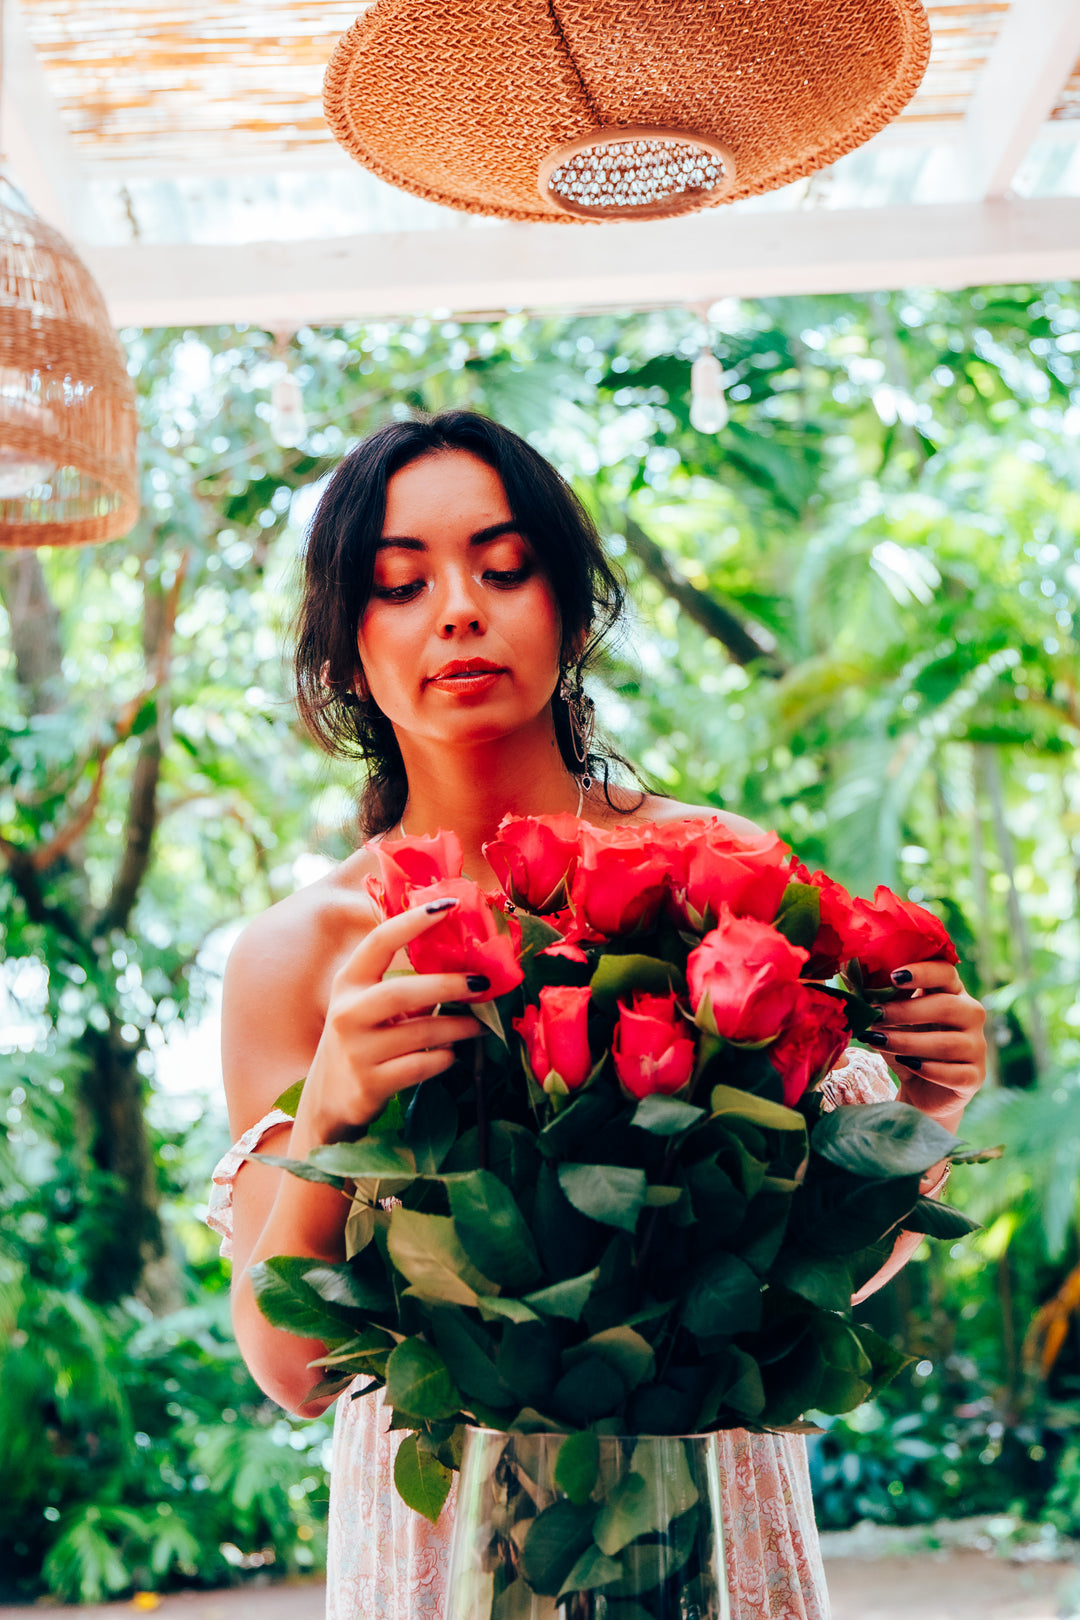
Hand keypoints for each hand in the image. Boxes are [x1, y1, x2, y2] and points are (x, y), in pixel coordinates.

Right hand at [297, 898, 485, 1145]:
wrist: (328, 1100)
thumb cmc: (361, 1040)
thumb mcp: (368, 1006)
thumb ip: (404, 985)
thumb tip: (465, 963)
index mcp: (348, 982)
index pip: (379, 941)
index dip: (413, 921)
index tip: (448, 905)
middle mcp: (348, 1013)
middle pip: (402, 991)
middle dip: (448, 985)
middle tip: (482, 983)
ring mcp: (357, 1051)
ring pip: (419, 1032)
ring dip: (458, 1026)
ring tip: (481, 1024)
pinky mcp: (370, 1085)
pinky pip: (420, 1066)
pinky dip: (444, 1058)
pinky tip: (452, 1054)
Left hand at [866, 960, 986, 1122]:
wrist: (922, 1089)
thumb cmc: (906, 1045)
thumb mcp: (893, 1020)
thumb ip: (885, 1000)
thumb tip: (858, 979)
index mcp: (953, 992)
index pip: (946, 972)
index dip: (923, 972)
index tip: (894, 976)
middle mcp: (971, 1015)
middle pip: (946, 1006)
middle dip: (905, 1011)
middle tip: (874, 1015)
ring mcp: (977, 1047)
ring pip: (947, 1043)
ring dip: (907, 1042)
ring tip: (877, 1041)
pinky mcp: (975, 1077)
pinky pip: (953, 1073)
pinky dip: (927, 1069)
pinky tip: (908, 1065)